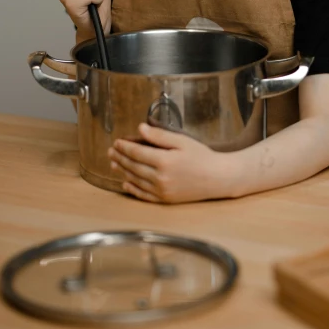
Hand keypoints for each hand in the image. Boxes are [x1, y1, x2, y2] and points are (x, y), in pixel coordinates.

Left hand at [108, 120, 234, 203]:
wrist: (217, 178)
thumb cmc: (201, 156)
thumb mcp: (182, 141)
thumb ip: (160, 136)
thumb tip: (141, 128)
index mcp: (164, 161)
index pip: (137, 153)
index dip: (125, 147)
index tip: (116, 142)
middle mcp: (160, 178)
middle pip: (134, 166)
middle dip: (120, 158)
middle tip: (111, 151)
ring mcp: (162, 191)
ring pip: (136, 180)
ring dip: (123, 171)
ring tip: (114, 164)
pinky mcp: (165, 200)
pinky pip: (143, 195)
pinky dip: (132, 189)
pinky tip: (126, 183)